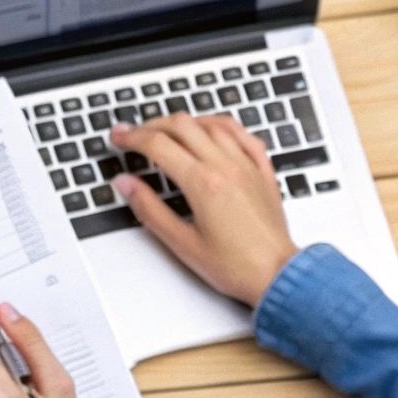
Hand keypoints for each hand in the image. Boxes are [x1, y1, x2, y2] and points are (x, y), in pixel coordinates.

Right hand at [108, 114, 297, 307]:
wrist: (278, 275)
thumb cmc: (236, 266)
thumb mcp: (182, 244)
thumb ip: (149, 209)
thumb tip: (125, 184)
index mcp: (202, 183)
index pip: (158, 145)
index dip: (131, 137)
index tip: (118, 137)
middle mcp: (225, 166)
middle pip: (181, 125)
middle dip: (151, 124)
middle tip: (134, 133)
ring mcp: (246, 165)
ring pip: (210, 123)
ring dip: (183, 122)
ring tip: (166, 130)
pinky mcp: (262, 171)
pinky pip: (242, 134)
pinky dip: (220, 125)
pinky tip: (211, 128)